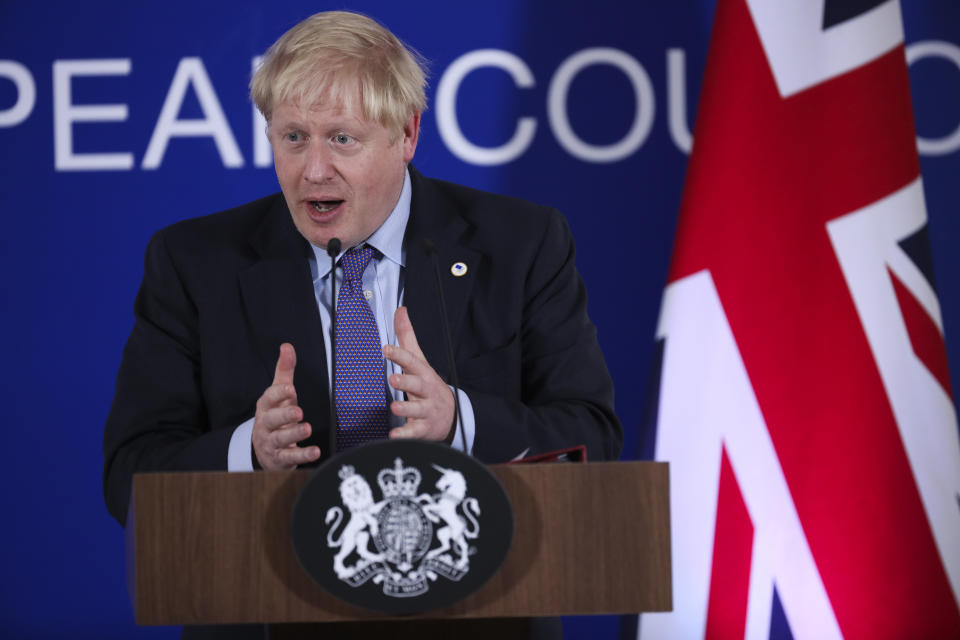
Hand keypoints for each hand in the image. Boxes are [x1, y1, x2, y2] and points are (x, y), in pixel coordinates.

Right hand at [251, 343, 320, 469]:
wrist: (264, 449)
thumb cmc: (275, 416)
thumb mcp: (278, 394)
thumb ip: (284, 371)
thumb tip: (287, 347)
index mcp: (265, 407)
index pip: (269, 398)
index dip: (278, 394)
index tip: (290, 389)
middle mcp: (266, 425)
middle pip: (272, 420)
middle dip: (284, 415)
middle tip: (298, 411)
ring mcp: (272, 443)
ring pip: (280, 439)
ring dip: (294, 434)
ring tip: (307, 428)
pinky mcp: (280, 459)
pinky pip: (290, 458)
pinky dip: (302, 456)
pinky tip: (315, 452)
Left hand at [383, 306, 455, 441]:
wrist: (452, 416)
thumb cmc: (428, 385)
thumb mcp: (420, 361)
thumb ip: (407, 337)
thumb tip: (400, 310)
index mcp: (423, 374)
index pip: (412, 362)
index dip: (399, 355)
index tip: (386, 349)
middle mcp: (426, 391)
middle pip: (417, 385)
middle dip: (406, 382)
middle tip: (393, 378)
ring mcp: (426, 410)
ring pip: (417, 410)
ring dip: (406, 409)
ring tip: (394, 407)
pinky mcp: (423, 429)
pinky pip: (414, 432)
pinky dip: (405, 435)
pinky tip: (394, 436)